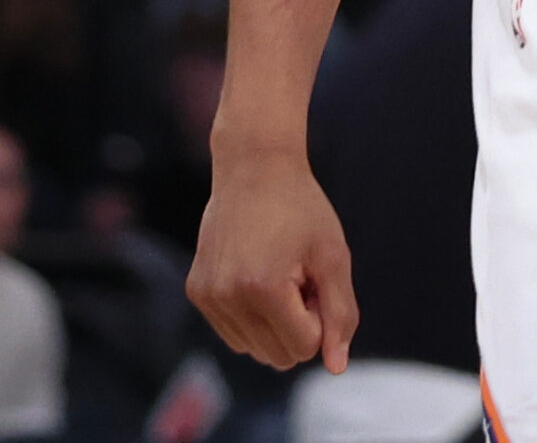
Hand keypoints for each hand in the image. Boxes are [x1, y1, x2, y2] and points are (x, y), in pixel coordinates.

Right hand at [187, 149, 358, 372]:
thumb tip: (336, 367)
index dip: (321, 317)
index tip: (317, 280)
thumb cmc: (301, 210)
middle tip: (301, 276)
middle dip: (300, 324)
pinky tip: (260, 275)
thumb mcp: (333, 257)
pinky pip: (235, 335)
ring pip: (255, 350)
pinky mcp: (196, 293)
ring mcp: (206, 298)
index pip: (304, 347)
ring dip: (276, 323)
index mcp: (262, 288)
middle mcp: (226, 298)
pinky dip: (255, 318)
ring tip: (281, 274)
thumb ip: (340, 314)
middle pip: (278, 356)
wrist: (254, 169)